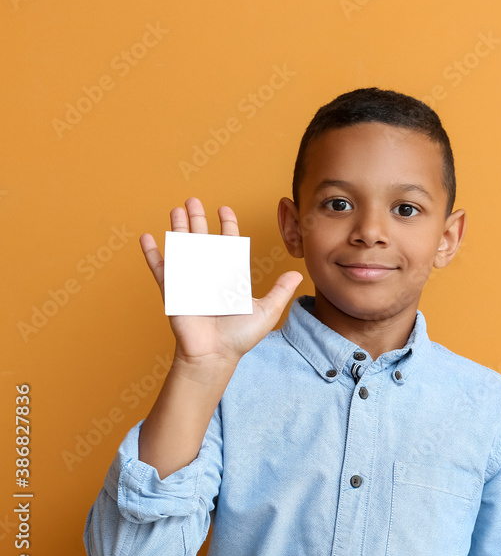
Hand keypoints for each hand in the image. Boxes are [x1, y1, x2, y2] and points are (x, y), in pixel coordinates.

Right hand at [139, 197, 302, 367]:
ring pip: (182, 247)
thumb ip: (280, 291)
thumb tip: (298, 274)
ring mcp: (190, 282)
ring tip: (176, 209)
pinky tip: (147, 237)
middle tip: (193, 199)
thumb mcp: (266, 311)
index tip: (224, 209)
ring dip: (179, 228)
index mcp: (230, 277)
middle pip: (202, 240)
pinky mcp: (173, 291)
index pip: (228, 244)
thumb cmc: (240, 337)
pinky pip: (161, 269)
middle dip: (198, 219)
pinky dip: (153, 254)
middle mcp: (209, 276)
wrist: (215, 355)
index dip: (227, 226)